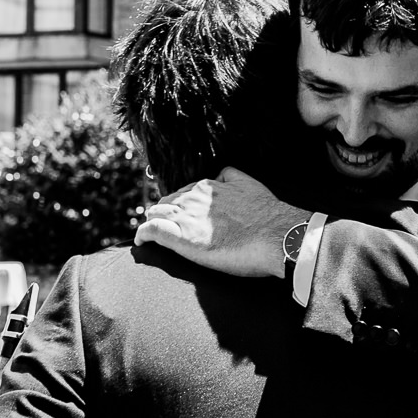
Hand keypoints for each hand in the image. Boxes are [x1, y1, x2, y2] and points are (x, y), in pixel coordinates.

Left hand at [135, 168, 308, 277]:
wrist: (276, 234)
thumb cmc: (267, 215)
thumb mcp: (249, 183)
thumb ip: (232, 177)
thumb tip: (222, 175)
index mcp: (207, 186)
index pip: (183, 194)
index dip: (181, 207)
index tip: (184, 219)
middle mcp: (192, 198)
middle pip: (166, 203)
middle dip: (165, 215)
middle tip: (168, 230)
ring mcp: (185, 217)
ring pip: (155, 214)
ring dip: (154, 224)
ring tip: (153, 237)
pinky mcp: (180, 237)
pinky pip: (150, 230)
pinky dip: (143, 235)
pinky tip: (142, 241)